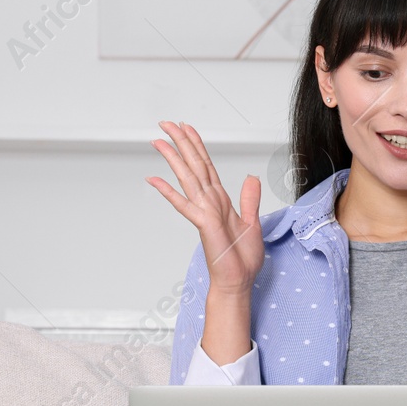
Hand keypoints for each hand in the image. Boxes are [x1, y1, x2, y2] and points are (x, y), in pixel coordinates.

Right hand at [146, 121, 263, 295]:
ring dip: (174, 158)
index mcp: (221, 201)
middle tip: (165, 123)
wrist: (238, 281)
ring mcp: (204, 212)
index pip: (207, 166)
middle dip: (181, 143)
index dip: (197, 146)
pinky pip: (184, 204)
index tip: (187, 128)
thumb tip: (250, 177)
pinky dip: (169, 191)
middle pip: (194, 165)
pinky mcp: (203, 224)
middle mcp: (210, 203)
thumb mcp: (253, 223)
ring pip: (187, 178)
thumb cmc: (242, 259)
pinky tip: (154, 179)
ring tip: (159, 140)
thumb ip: (249, 199)